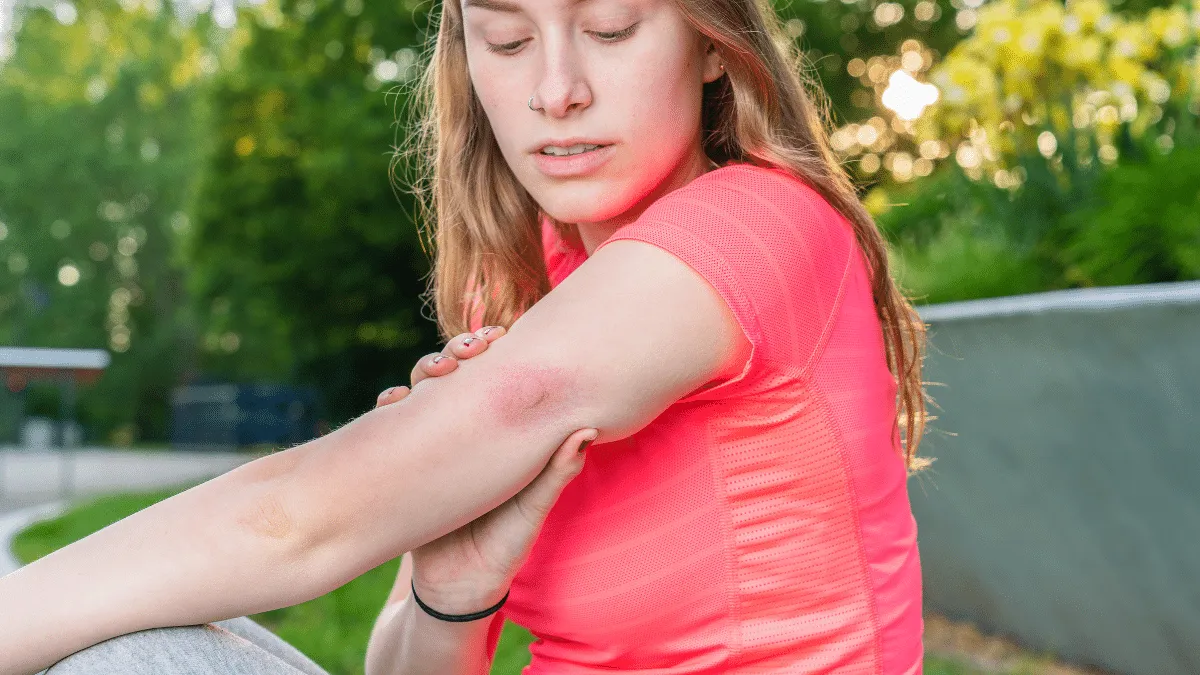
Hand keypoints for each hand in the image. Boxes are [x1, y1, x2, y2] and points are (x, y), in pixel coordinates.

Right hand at [375, 326, 597, 613]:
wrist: (455, 586)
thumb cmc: (504, 544)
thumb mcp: (531, 509)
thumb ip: (556, 473)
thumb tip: (589, 430)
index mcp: (500, 434)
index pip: (499, 379)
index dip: (497, 352)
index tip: (501, 335)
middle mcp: (466, 429)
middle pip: (459, 373)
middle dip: (458, 351)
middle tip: (467, 349)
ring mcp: (433, 440)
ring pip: (424, 389)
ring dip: (425, 369)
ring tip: (434, 370)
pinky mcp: (402, 458)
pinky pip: (391, 422)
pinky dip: (390, 405)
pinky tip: (393, 402)